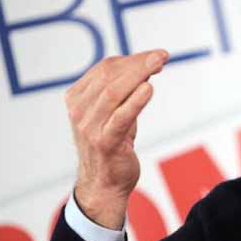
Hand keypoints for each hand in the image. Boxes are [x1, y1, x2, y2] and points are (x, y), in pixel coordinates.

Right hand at [66, 49, 168, 228]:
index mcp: (77, 98)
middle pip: (109, 76)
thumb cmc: (112, 146)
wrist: (104, 185)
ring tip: (159, 64)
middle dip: (138, 63)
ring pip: (114, 92)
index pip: (104, 69)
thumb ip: (124, 94)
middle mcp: (79, 110)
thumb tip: (146, 70)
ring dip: (139, 74)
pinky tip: (149, 89)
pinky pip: (121, 117)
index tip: (155, 56)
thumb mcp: (115, 115)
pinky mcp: (105, 142)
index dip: (131, 59)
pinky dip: (135, 101)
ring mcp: (89, 126)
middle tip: (162, 55)